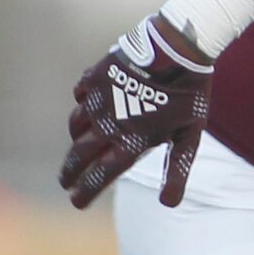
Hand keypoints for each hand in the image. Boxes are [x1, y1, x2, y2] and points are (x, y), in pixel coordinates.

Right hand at [60, 15, 212, 209]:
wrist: (178, 50)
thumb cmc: (189, 95)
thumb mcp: (189, 136)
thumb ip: (177, 169)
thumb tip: (169, 204)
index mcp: (132, 141)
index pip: (102, 174)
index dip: (86, 191)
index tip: (76, 203)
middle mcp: (109, 123)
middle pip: (80, 154)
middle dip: (70, 171)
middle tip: (64, 182)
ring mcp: (99, 99)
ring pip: (76, 125)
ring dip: (75, 139)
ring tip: (77, 146)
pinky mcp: (95, 76)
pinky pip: (80, 95)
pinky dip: (81, 104)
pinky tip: (86, 107)